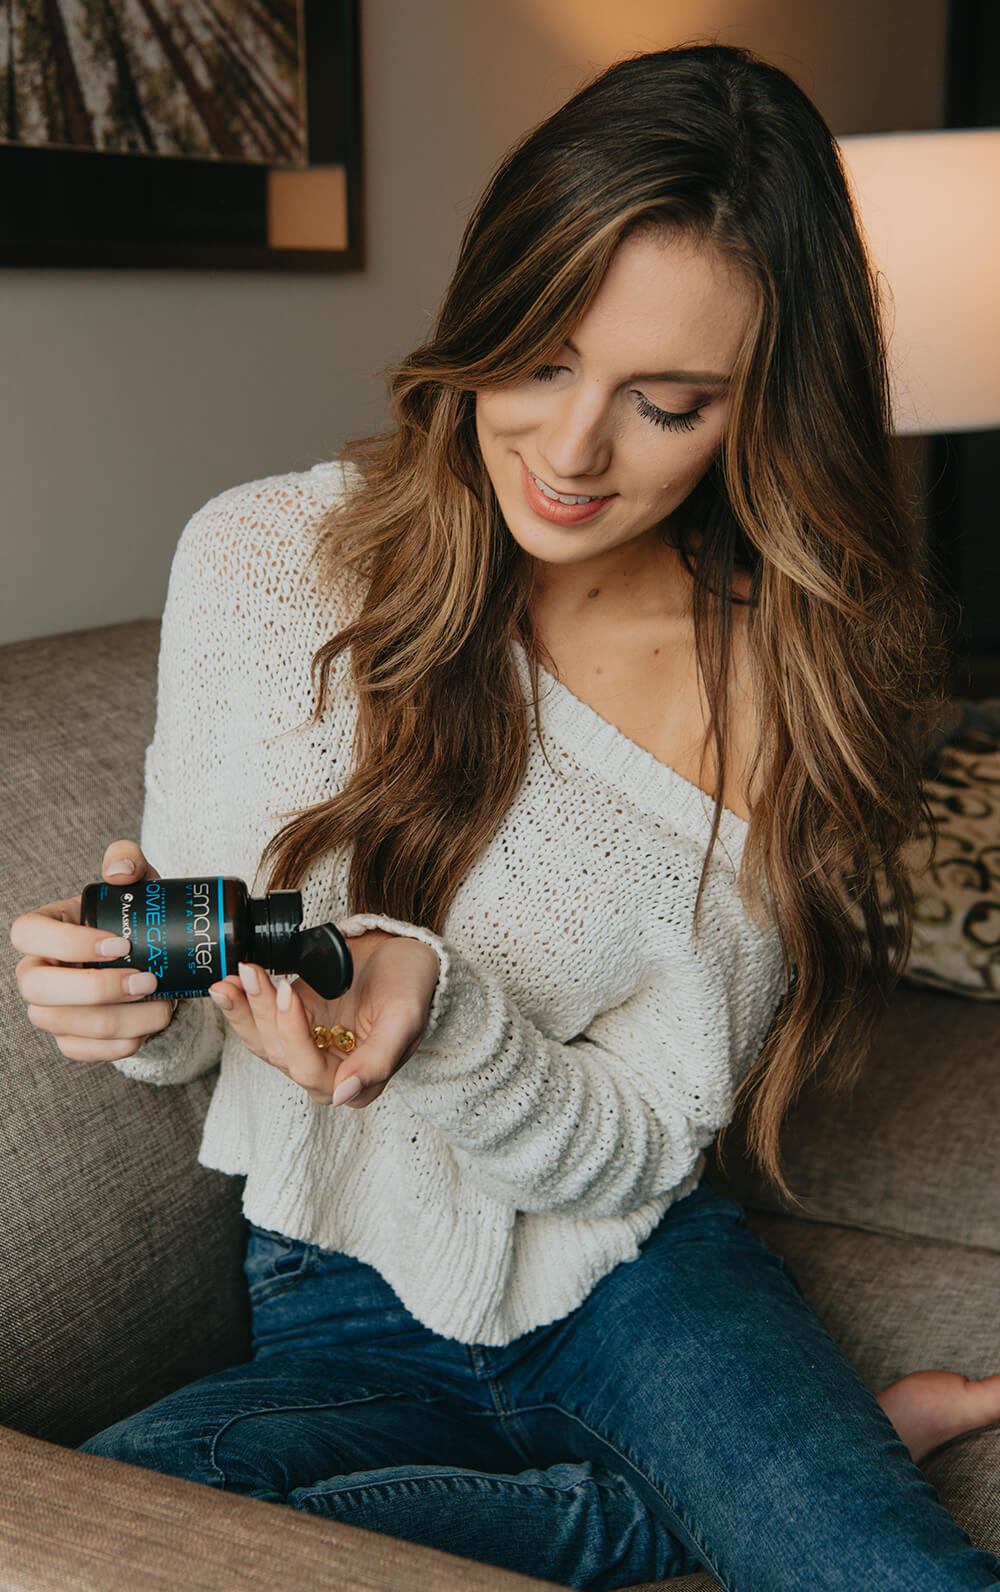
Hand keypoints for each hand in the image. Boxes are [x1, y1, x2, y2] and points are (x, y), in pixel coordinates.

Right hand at [10, 841, 175, 1061]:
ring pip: (63, 1025)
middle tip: (147, 980)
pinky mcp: (69, 1040)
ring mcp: (49, 1010)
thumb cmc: (137, 920)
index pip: (26, 933)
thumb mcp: (140, 885)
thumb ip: (128, 860)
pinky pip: (83, 1051)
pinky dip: (121, 1043)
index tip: (120, 944)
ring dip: (120, 1019)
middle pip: (36, 988)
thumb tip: (119, 870)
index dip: (66, 943)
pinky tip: (149, 1024)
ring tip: (163, 1003)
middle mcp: (37, 972)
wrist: (158, 963)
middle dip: (94, 988)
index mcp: (44, 930)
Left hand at [208, 929, 438, 1106]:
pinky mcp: (292, 1024)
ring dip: (243, 1011)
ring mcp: (307, 1046)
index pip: (311, 1070)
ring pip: (263, 1041)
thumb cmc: (411, 985)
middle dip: (262, 1012)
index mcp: (357, 1082)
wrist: (404, 954)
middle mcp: (327, 1072)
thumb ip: (378, 1060)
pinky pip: (259, 1024)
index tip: (288, 993)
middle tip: (251, 972)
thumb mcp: (405, 1020)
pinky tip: (228, 986)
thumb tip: (342, 1095)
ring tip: (228, 982)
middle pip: (281, 1053)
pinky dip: (241, 1006)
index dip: (294, 1034)